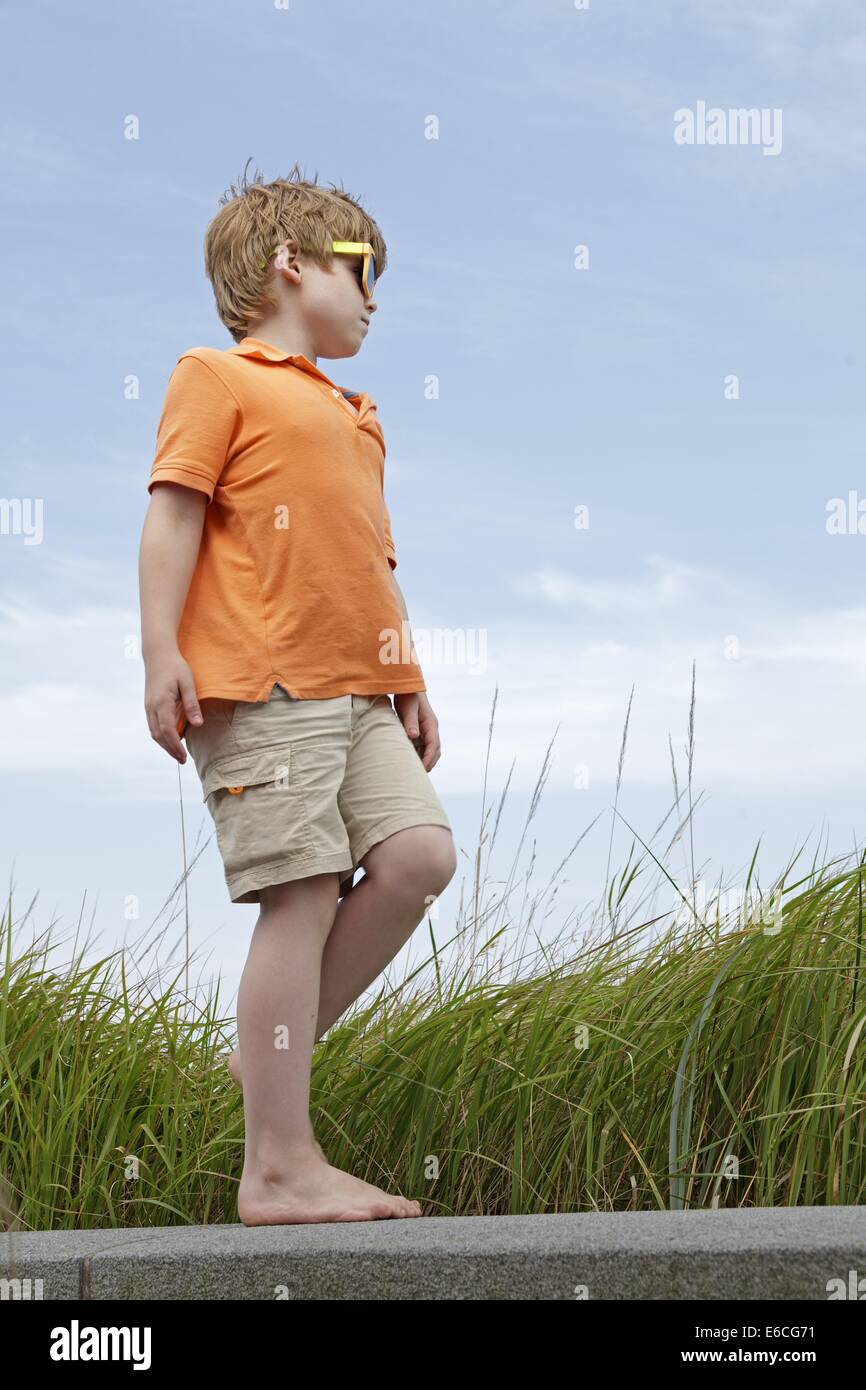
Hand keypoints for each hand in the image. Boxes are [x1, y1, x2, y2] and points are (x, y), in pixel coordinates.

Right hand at [144, 648, 202, 762]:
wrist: (158, 654)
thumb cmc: (175, 667)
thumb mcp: (188, 683)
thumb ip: (192, 704)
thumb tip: (198, 725)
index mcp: (161, 702)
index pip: (167, 730)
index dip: (175, 746)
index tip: (183, 757)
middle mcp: (151, 707)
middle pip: (158, 735)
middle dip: (169, 749)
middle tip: (182, 760)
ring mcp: (148, 706)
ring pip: (153, 732)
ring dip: (165, 744)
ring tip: (177, 753)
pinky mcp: (149, 705)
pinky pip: (153, 725)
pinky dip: (162, 735)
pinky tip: (172, 738)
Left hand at [393, 691, 440, 770]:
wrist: (407, 685)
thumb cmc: (407, 696)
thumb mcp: (408, 708)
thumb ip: (410, 722)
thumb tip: (414, 736)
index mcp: (431, 724)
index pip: (434, 746)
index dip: (429, 759)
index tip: (422, 770)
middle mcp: (431, 728)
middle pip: (434, 751)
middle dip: (429, 763)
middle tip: (418, 776)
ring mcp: (426, 729)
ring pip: (428, 749)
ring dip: (423, 760)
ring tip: (413, 771)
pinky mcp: (419, 730)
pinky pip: (421, 745)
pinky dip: (418, 754)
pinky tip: (408, 759)